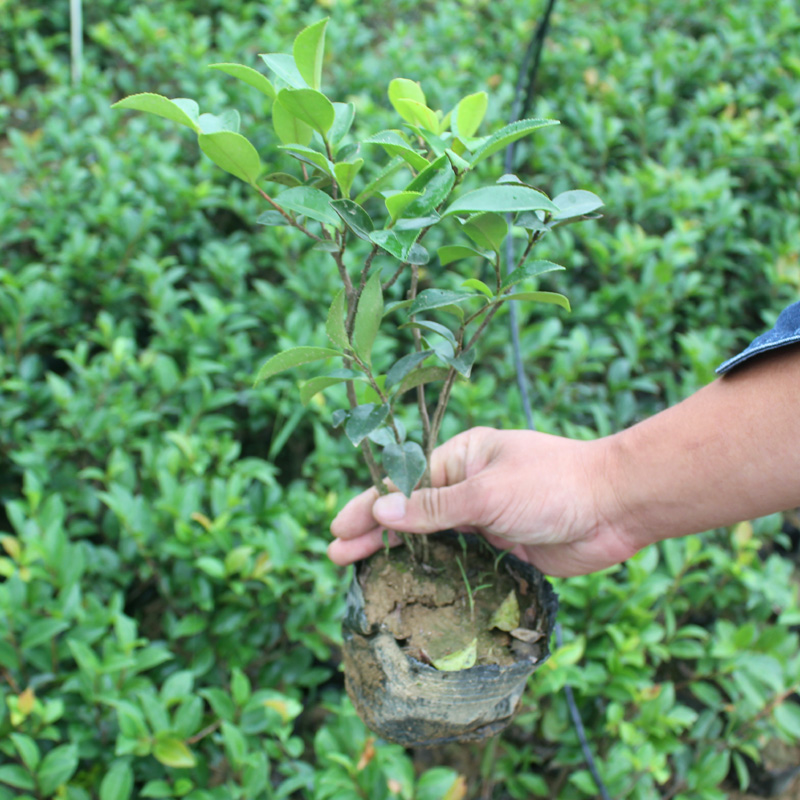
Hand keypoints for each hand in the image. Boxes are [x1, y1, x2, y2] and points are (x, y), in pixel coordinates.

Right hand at [329, 426, 639, 576]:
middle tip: (338, 558)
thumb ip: (433, 509)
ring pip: (435, 541)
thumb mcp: (487, 493)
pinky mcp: (504, 548)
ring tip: (366, 578)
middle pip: (412, 514)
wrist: (616, 506)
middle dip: (376, 534)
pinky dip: (439, 575)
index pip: (403, 485)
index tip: (337, 531)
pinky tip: (416, 592)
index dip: (368, 507)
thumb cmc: (552, 484)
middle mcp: (469, 488)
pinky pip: (462, 562)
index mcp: (460, 459)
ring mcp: (486, 519)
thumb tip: (380, 509)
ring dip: (403, 557)